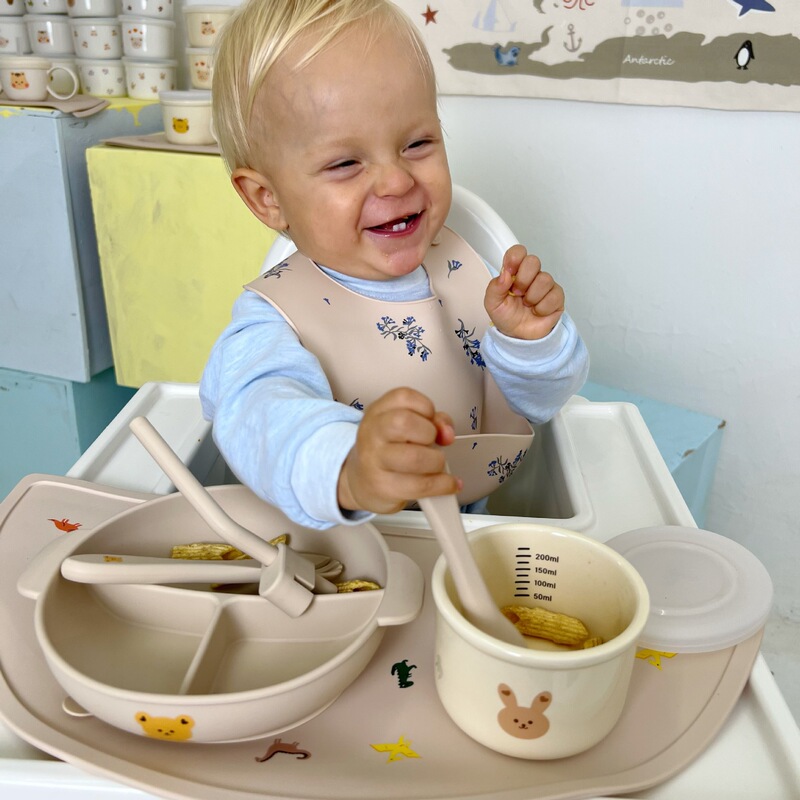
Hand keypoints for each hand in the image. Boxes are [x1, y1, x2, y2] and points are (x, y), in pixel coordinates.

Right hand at [338, 387, 459, 514]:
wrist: (362, 483)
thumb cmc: (388, 451)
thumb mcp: (405, 428)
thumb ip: (432, 421)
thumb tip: (447, 433)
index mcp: (378, 412)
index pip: (403, 397)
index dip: (426, 407)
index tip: (430, 420)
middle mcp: (372, 433)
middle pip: (404, 422)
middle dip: (429, 433)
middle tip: (430, 443)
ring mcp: (375, 461)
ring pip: (415, 457)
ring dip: (436, 461)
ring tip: (436, 465)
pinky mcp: (384, 487)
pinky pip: (421, 485)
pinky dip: (442, 485)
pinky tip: (448, 483)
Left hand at [484, 245, 564, 339]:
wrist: (519, 336)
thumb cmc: (507, 316)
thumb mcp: (492, 303)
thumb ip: (494, 287)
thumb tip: (504, 274)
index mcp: (514, 272)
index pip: (518, 252)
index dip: (515, 258)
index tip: (509, 271)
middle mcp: (531, 275)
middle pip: (533, 261)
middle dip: (523, 280)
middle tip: (517, 293)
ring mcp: (546, 285)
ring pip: (545, 279)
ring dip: (532, 297)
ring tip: (527, 305)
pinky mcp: (557, 296)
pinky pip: (554, 295)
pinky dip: (542, 307)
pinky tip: (537, 311)